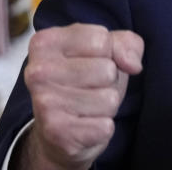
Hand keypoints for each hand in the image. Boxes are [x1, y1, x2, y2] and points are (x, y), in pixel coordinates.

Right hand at [19, 23, 143, 169]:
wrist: (57, 133)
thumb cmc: (84, 82)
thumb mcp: (107, 51)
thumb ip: (126, 44)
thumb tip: (133, 65)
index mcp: (45, 42)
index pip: (101, 39)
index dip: (108, 53)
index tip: (89, 61)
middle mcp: (38, 71)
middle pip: (107, 70)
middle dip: (108, 81)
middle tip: (89, 88)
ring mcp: (45, 103)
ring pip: (109, 99)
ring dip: (106, 105)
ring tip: (87, 106)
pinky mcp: (57, 133)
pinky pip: (105, 126)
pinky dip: (102, 128)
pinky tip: (83, 125)